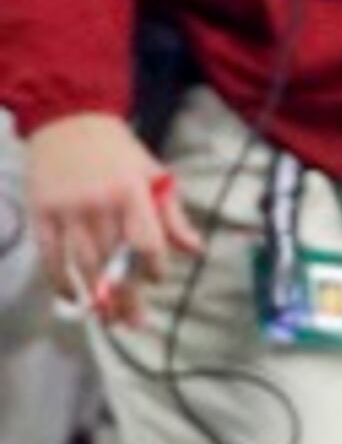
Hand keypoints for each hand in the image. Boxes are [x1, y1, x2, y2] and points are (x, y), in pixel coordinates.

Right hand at [26, 111, 198, 329]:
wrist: (67, 120)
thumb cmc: (118, 152)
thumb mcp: (154, 175)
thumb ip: (173, 216)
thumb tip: (197, 251)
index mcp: (132, 193)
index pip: (146, 241)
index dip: (153, 267)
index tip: (155, 280)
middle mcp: (99, 204)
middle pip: (114, 260)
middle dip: (126, 295)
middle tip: (134, 323)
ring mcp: (67, 210)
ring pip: (83, 263)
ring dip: (96, 296)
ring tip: (108, 320)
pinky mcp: (41, 214)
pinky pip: (50, 256)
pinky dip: (60, 280)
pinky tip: (73, 297)